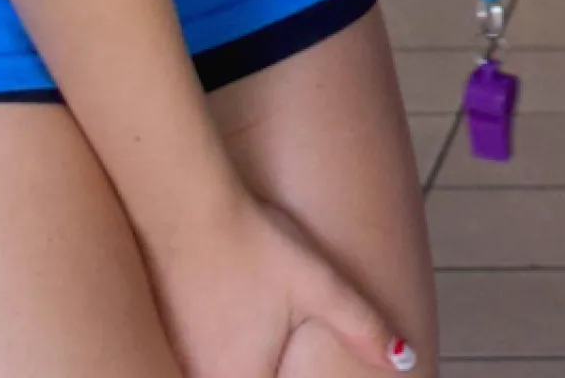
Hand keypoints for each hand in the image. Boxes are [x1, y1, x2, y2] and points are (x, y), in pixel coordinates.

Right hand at [148, 195, 412, 377]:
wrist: (183, 204)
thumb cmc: (253, 244)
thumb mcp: (319, 285)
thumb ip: (363, 327)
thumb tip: (407, 360)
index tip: (286, 361)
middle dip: (263, 370)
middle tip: (273, 339)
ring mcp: (172, 358)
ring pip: (208, 375)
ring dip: (236, 363)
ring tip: (250, 328)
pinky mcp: (156, 336)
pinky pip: (185, 363)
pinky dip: (209, 356)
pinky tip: (224, 322)